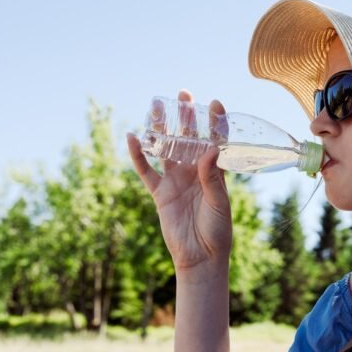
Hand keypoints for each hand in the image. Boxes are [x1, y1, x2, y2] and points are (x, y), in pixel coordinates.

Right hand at [126, 90, 231, 274]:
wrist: (200, 257)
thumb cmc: (217, 231)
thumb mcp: (219, 204)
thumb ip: (212, 178)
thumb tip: (210, 150)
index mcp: (214, 172)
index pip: (215, 141)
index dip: (214, 122)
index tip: (214, 103)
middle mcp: (195, 172)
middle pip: (188, 138)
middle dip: (185, 117)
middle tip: (182, 94)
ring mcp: (176, 181)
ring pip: (166, 149)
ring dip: (161, 129)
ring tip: (156, 107)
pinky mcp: (160, 193)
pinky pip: (147, 171)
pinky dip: (138, 155)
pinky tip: (132, 138)